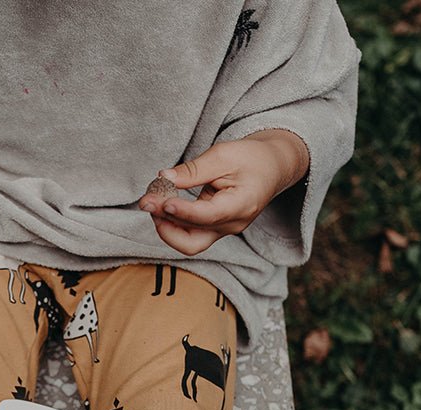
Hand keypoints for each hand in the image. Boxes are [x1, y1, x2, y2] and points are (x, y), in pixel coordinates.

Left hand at [138, 130, 308, 255]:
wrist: (272, 168)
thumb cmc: (251, 158)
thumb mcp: (223, 155)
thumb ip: (193, 170)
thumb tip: (163, 178)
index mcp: (241, 205)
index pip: (206, 216)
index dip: (181, 211)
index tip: (160, 201)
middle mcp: (231, 225)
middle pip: (192, 242)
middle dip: (166, 227)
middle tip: (148, 204)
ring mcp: (223, 231)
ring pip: (188, 242)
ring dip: (166, 226)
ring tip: (152, 202)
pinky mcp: (214, 229)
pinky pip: (190, 234)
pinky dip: (173, 222)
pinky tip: (162, 205)